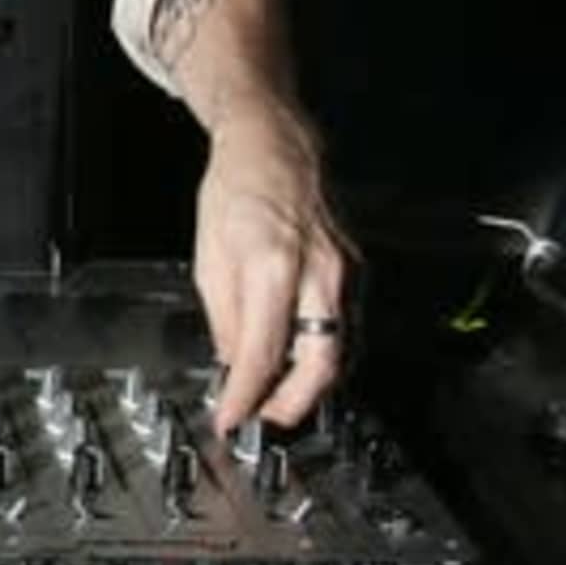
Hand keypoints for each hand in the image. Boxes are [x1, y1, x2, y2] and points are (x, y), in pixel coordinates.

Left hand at [193, 113, 354, 431]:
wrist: (275, 145)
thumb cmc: (236, 191)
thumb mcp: (208, 259)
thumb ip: (223, 319)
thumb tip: (232, 364)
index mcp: (273, 266)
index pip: (262, 352)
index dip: (245, 395)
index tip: (230, 417)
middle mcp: (319, 272)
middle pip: (320, 362)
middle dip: (293, 403)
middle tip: (264, 419)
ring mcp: (345, 272)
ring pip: (342, 350)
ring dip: (312, 385)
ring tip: (279, 398)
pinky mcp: (356, 271)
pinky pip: (347, 327)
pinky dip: (325, 354)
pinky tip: (302, 362)